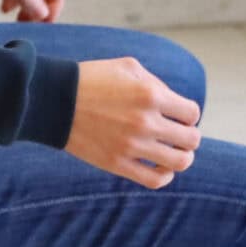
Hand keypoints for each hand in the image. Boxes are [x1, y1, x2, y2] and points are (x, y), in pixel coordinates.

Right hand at [66, 58, 201, 189]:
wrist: (53, 100)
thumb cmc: (91, 79)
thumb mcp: (127, 66)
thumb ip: (156, 83)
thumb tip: (174, 105)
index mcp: (150, 94)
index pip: (192, 114)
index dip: (188, 115)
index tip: (177, 115)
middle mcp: (145, 121)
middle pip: (191, 140)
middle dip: (188, 136)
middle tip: (176, 134)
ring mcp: (132, 145)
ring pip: (180, 163)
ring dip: (182, 158)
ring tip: (173, 152)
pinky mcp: (117, 163)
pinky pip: (155, 180)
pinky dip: (165, 176)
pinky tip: (160, 167)